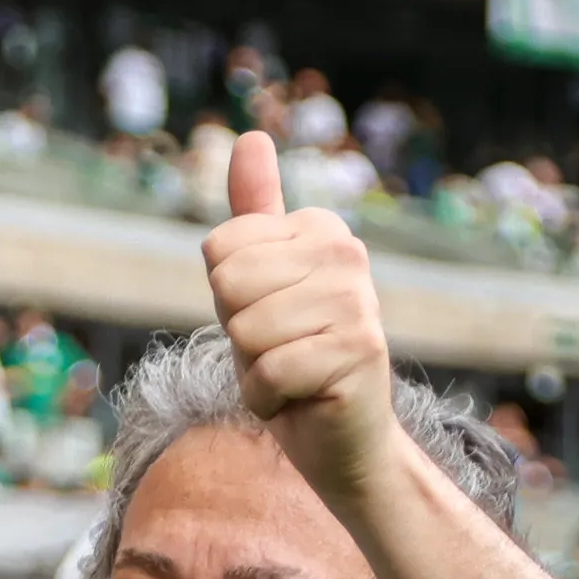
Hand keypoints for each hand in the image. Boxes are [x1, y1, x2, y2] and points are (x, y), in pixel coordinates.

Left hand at [200, 130, 399, 508]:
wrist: (342, 441)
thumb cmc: (294, 360)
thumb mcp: (260, 284)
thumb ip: (254, 214)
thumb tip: (249, 137)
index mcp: (319, 228)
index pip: (220, 248)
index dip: (228, 300)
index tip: (269, 318)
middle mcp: (345, 253)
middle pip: (227, 284)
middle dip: (238, 333)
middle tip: (279, 351)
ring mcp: (357, 300)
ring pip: (246, 330)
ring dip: (254, 370)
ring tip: (292, 374)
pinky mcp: (358, 350)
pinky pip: (269, 371)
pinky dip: (270, 399)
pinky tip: (302, 399)